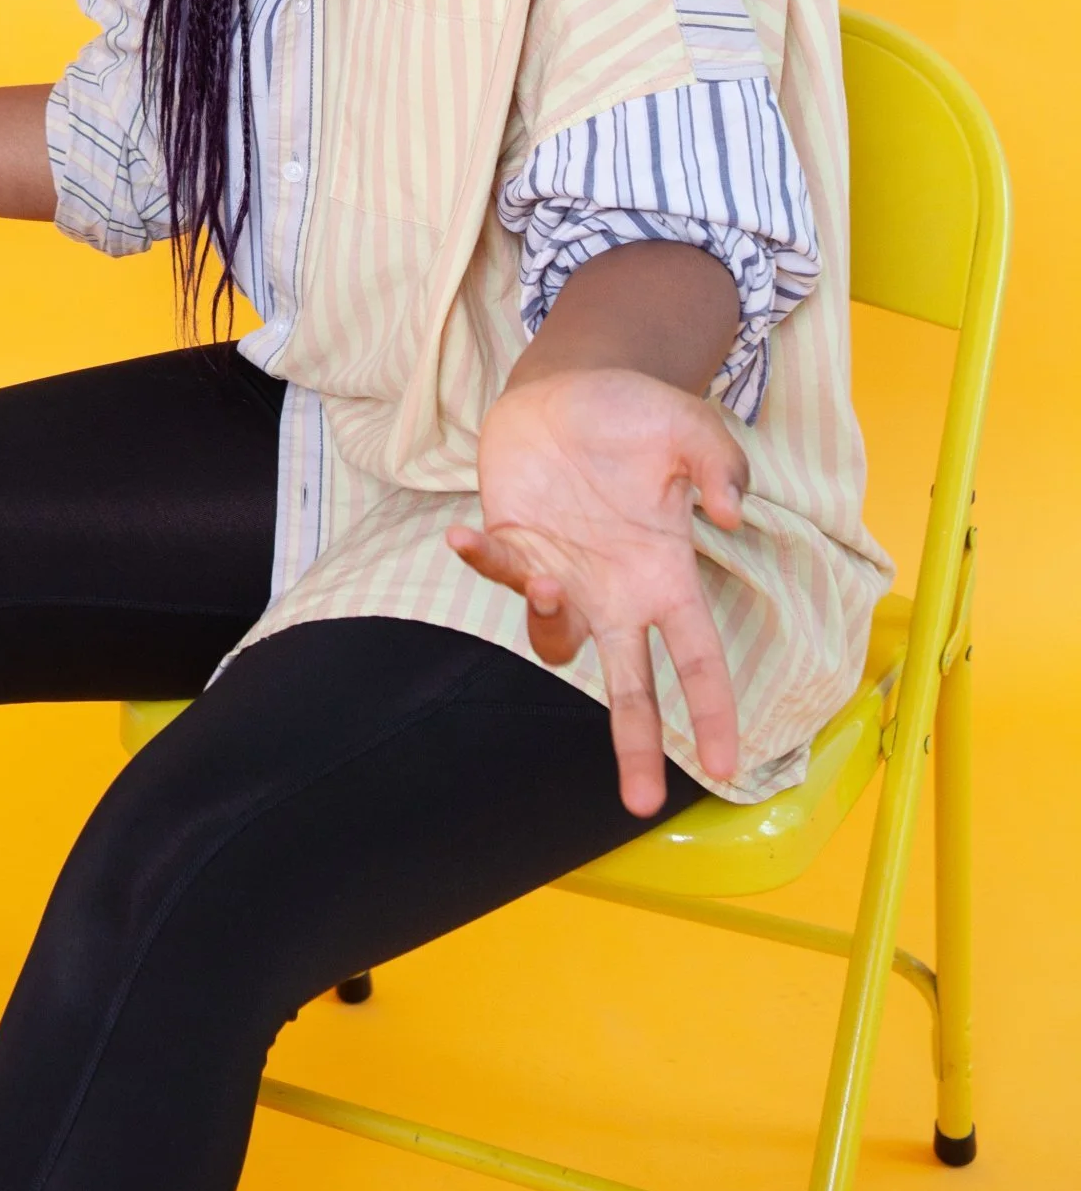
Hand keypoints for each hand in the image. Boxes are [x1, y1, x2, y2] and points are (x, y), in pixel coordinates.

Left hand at [447, 367, 748, 814]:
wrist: (571, 388)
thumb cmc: (638, 416)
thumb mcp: (692, 427)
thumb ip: (723, 466)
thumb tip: (729, 514)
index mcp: (667, 575)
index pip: (699, 657)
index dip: (714, 710)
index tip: (728, 766)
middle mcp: (616, 593)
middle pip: (632, 687)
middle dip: (637, 745)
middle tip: (641, 803)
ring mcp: (562, 574)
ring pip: (556, 638)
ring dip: (550, 620)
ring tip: (550, 582)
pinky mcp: (513, 543)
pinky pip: (495, 569)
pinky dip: (479, 560)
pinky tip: (461, 535)